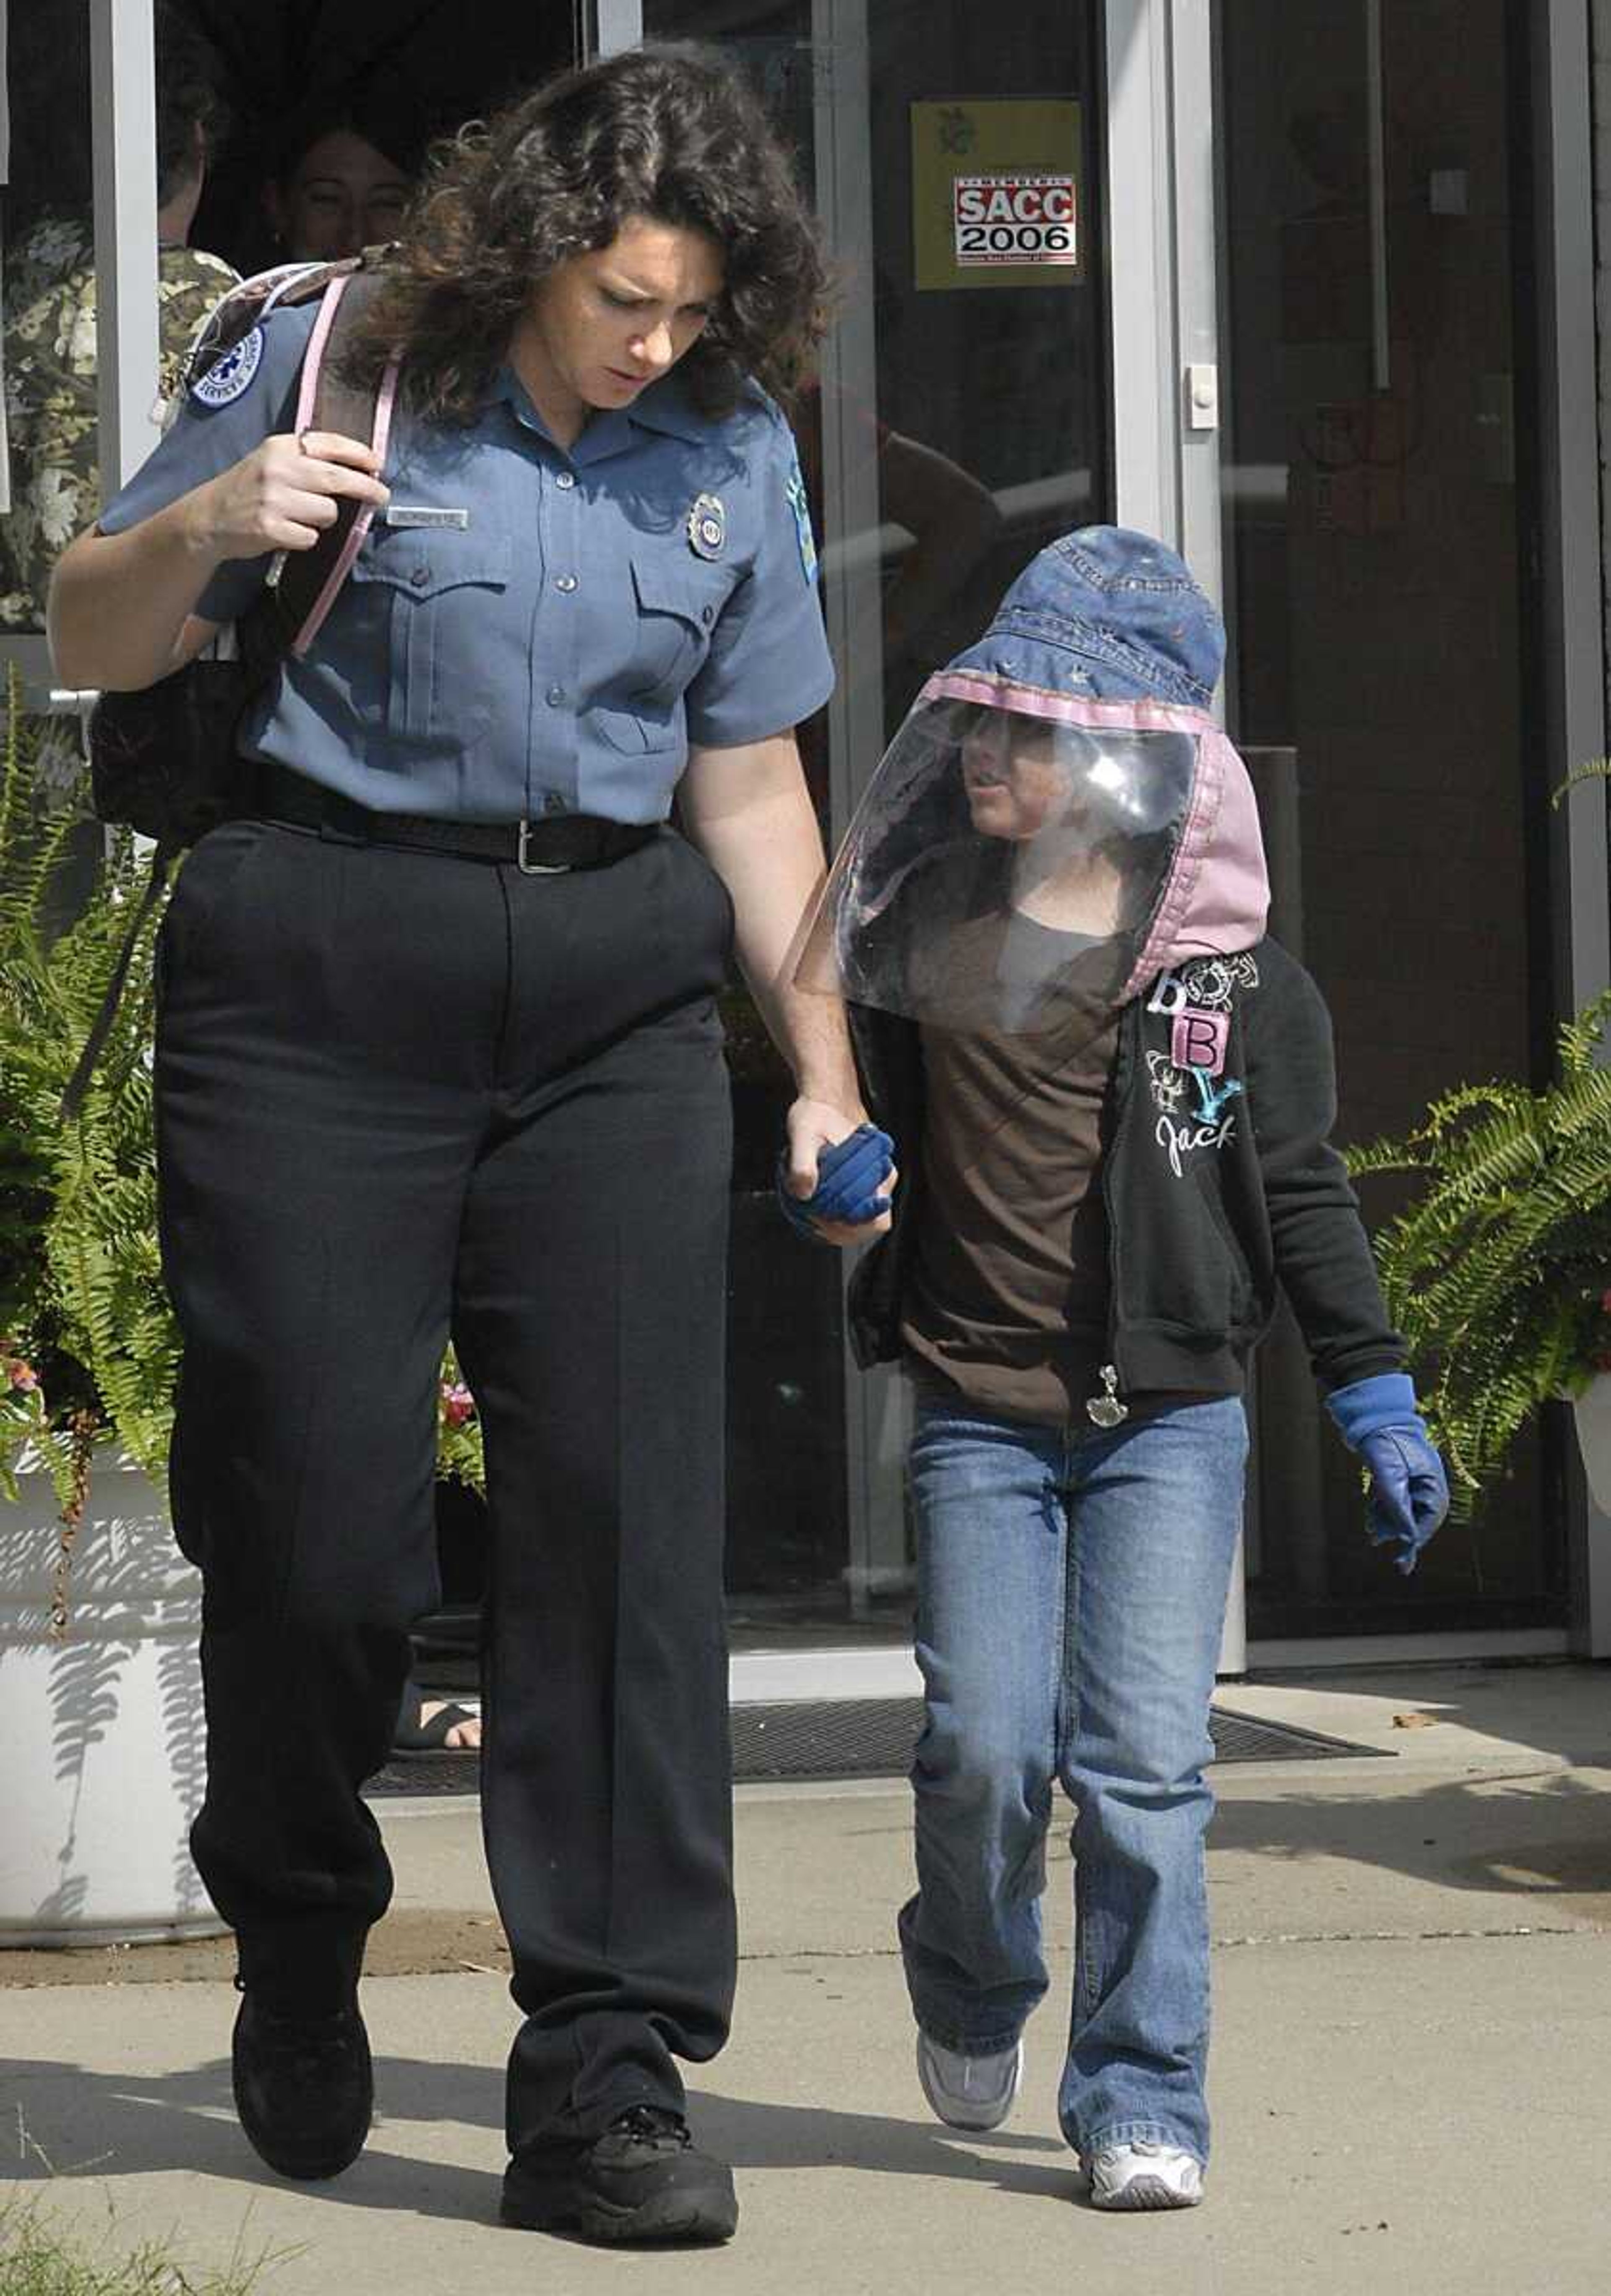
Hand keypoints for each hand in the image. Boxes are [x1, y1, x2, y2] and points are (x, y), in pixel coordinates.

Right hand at [190, 430, 388, 562]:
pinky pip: (310, 536)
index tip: (377, 464)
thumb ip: (307, 458)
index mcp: (281, 447)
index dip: (359, 454)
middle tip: (381, 495)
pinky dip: (306, 538)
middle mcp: (278, 469)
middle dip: (366, 488)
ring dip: (324, 518)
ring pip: (327, 512)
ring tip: (303, 516)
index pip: (329, 444)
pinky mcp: (271, 528)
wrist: (210, 516)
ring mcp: (273, 499)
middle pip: (337, 479)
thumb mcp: (272, 459)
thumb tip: (356, 467)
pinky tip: (289, 532)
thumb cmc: (249, 488)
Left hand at [777, 1102, 895, 1246]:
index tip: (818, 1214)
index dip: (848, 1225)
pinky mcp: (859, 1190)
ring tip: (809, 1214)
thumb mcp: (803, 1133)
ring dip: (834, 1227)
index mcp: (878, 1169)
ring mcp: (871, 1188)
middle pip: (869, 1228)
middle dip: (838, 1230)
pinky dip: (831, 1221)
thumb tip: (804, 1195)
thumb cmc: (815, 1116)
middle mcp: (881, 1182)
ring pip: (859, 1226)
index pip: (876, 1218)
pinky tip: (810, 1210)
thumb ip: (802, 1163)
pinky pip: (850, 1217)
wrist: (822, 1104)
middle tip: (809, 1216)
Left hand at [1358, 1425, 1449, 1574]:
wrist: (1373, 1416)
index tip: (1403, 1556)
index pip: (1429, 1519)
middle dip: (1399, 1532)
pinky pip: (1395, 1501)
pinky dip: (1384, 1511)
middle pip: (1417, 1517)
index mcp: (1433, 1482)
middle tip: (1383, 1547)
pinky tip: (1372, 1519)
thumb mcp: (1388, 1476)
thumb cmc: (1384, 1442)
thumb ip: (1396, 1505)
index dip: (1415, 1538)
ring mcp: (1413, 1480)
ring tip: (1372, 1534)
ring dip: (1389, 1523)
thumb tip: (1404, 1535)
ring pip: (1403, 1510)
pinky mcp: (1399, 1477)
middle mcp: (1426, 1483)